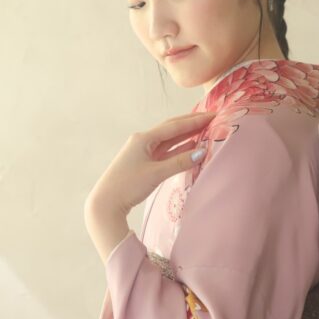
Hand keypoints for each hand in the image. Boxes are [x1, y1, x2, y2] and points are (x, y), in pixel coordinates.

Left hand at [86, 110, 216, 217]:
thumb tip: (202, 152)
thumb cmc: (128, 185)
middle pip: (171, 129)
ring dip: (187, 135)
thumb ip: (179, 162)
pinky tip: (191, 146)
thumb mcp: (156, 173)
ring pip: (169, 140)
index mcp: (144, 139)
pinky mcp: (144, 163)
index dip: (195, 121)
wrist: (106, 202)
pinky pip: (165, 152)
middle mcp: (143, 141)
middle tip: (211, 118)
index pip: (174, 126)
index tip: (213, 115)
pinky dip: (179, 149)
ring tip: (205, 130)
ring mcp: (143, 152)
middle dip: (192, 123)